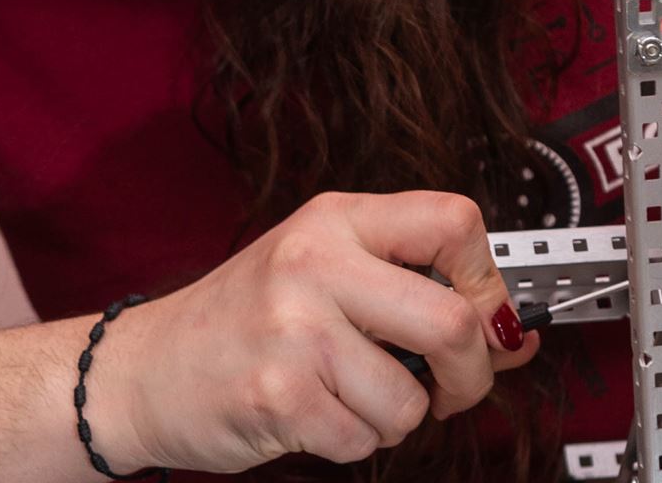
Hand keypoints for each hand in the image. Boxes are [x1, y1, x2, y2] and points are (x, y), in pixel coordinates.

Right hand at [98, 191, 539, 472]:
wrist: (146, 368)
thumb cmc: (244, 318)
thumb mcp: (326, 272)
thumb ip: (413, 287)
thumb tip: (515, 330)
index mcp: (336, 219)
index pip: (455, 220)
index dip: (491, 279)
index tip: (487, 315)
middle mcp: (316, 261)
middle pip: (454, 319)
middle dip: (470, 372)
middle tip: (450, 384)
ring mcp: (294, 328)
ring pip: (412, 398)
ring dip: (398, 417)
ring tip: (353, 395)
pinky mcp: (279, 395)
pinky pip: (365, 440)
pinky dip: (353, 442)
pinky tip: (316, 413)